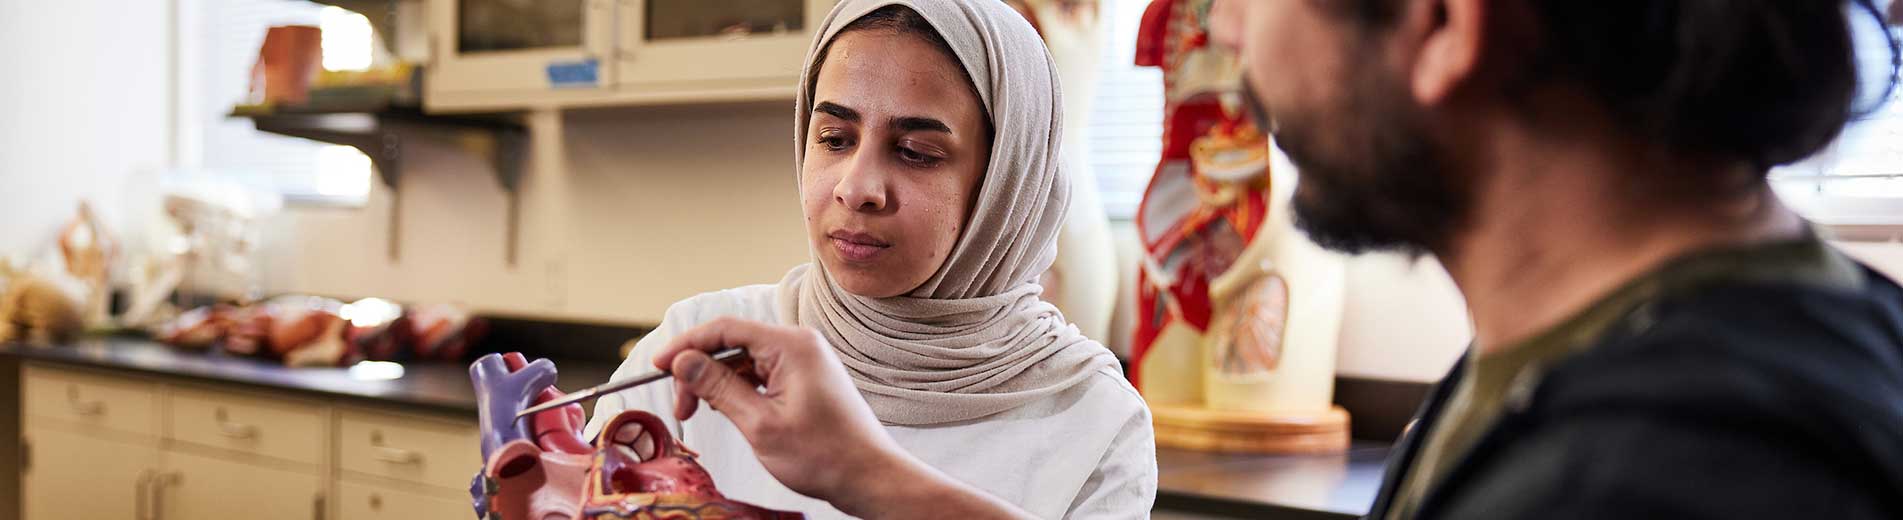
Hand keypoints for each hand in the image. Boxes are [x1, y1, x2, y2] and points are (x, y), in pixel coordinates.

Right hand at [653, 317, 1032, 519]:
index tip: (658, 365)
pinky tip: (727, 412)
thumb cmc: (824, 455)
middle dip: (699, 371)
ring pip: (742, 361)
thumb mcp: (759, 423)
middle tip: (682, 408)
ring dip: (716, 384)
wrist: (868, 476)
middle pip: (731, 344)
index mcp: (791, 345)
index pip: (724, 329)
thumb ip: (717, 387)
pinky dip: (737, 391)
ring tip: (702, 414)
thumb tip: (683, 360)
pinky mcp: (802, 378)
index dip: (686, 344)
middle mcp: (798, 344)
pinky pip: (759, 374)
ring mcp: (802, 361)